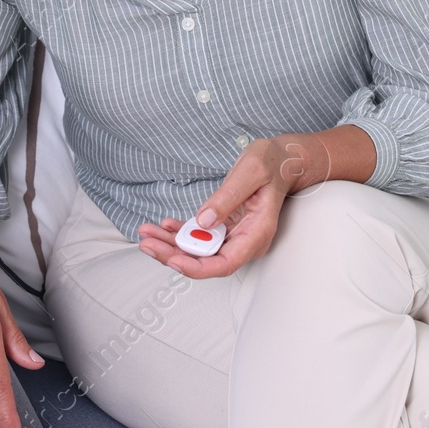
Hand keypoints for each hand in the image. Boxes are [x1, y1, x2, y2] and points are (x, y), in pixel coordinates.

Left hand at [135, 134, 321, 278]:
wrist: (280, 160)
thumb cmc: (272, 164)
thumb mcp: (251, 172)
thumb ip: (227, 197)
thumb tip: (203, 220)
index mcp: (256, 233)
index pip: (225, 263)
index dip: (197, 267)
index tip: (173, 260)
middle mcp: (245, 240)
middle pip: (206, 260)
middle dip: (173, 254)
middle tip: (147, 243)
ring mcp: (234, 236)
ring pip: (198, 250)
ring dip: (171, 244)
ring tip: (147, 233)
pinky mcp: (225, 227)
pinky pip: (199, 237)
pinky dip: (179, 233)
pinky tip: (164, 225)